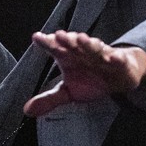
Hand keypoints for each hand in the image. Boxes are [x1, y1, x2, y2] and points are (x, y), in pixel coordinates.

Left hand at [23, 30, 145, 116]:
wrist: (119, 77)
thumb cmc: (91, 80)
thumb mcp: (69, 92)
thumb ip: (49, 99)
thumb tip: (27, 110)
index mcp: (69, 57)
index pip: (56, 48)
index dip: (47, 43)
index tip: (37, 37)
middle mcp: (84, 53)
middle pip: (74, 44)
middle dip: (67, 39)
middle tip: (59, 36)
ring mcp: (102, 55)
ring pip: (94, 47)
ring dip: (88, 43)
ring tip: (81, 40)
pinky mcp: (119, 62)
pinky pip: (118, 59)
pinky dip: (116, 58)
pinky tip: (112, 58)